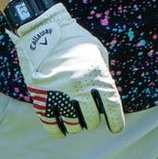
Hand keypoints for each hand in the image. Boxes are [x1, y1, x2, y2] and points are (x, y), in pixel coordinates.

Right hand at [11, 4, 125, 135]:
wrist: (43, 28)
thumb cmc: (73, 38)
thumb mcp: (96, 51)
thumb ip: (103, 73)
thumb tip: (105, 95)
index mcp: (97, 74)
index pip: (112, 106)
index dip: (116, 122)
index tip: (115, 129)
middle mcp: (80, 86)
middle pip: (92, 119)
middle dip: (93, 121)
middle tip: (90, 118)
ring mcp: (60, 92)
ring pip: (73, 124)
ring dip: (76, 126)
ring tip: (76, 122)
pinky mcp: (41, 95)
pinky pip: (51, 123)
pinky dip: (57, 130)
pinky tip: (61, 130)